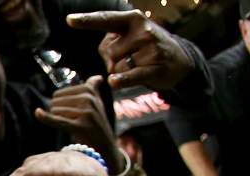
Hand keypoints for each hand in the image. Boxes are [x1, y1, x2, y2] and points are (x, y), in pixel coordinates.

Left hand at [34, 75, 123, 174]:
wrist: (104, 146)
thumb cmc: (96, 124)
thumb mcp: (97, 103)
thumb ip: (94, 89)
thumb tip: (98, 77)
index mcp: (90, 91)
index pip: (59, 94)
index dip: (61, 106)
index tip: (73, 113)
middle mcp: (89, 99)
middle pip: (56, 102)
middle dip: (60, 113)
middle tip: (74, 122)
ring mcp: (86, 112)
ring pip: (56, 111)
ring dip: (60, 121)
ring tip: (74, 127)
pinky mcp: (80, 126)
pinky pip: (58, 120)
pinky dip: (46, 118)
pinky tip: (38, 113)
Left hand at [67, 10, 194, 90]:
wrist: (180, 59)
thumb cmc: (145, 47)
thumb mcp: (128, 37)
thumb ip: (110, 43)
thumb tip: (109, 63)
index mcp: (132, 19)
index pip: (106, 20)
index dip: (87, 21)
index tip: (69, 20)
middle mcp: (142, 30)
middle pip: (109, 52)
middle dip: (113, 60)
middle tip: (132, 57)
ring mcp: (150, 48)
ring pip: (117, 67)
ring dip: (122, 71)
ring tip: (140, 65)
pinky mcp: (156, 67)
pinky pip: (131, 75)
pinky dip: (122, 80)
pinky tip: (114, 81)